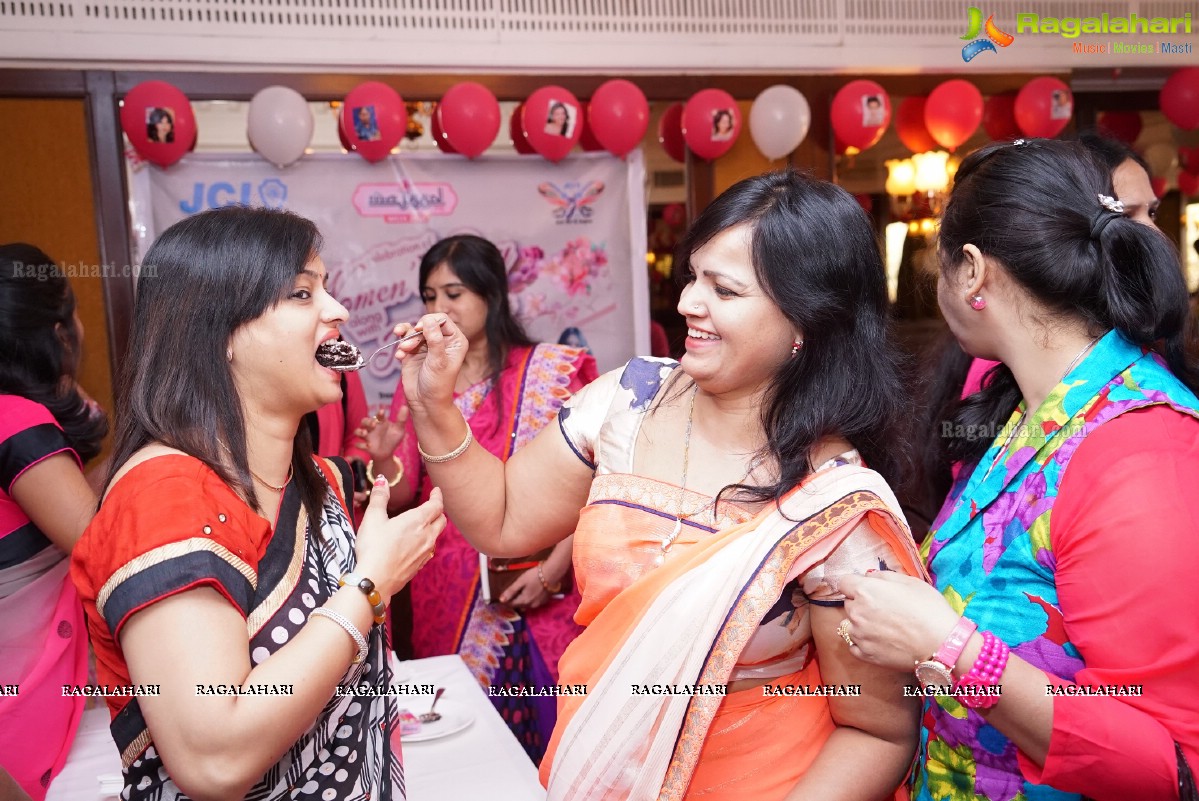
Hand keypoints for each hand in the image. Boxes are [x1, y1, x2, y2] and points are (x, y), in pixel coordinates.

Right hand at [354, 475, 445, 598]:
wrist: (375, 580)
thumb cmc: (373, 548)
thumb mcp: (373, 518)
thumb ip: (379, 497)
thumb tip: (382, 480)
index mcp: (418, 521)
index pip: (437, 505)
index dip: (437, 496)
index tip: (436, 491)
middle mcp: (426, 536)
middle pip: (441, 520)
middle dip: (438, 511)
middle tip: (432, 506)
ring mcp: (425, 553)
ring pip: (436, 536)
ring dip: (433, 527)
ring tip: (424, 524)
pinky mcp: (420, 566)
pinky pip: (429, 551)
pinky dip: (426, 543)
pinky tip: (416, 545)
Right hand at [355, 405, 407, 461]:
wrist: (387, 453)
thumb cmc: (392, 439)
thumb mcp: (399, 430)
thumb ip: (401, 419)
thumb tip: (405, 406)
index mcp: (381, 422)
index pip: (378, 416)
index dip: (379, 413)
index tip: (382, 412)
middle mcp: (372, 428)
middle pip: (364, 421)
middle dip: (367, 422)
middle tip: (373, 424)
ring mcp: (367, 436)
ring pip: (358, 431)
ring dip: (360, 431)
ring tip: (365, 433)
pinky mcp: (364, 446)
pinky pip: (359, 444)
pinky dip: (361, 445)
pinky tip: (368, 446)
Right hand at [393, 314, 467, 414]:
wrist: (425, 403)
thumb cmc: (438, 384)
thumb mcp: (438, 361)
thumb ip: (434, 339)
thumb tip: (428, 320)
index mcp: (455, 341)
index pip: (441, 319)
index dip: (429, 321)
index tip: (419, 329)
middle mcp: (441, 341)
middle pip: (425, 323)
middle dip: (414, 332)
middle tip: (408, 346)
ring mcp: (426, 346)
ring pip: (412, 330)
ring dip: (405, 339)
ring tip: (402, 350)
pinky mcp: (413, 352)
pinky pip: (404, 340)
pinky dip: (400, 346)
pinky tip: (400, 357)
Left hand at [498, 568, 553, 609]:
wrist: (552, 574)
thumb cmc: (534, 576)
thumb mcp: (521, 581)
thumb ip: (511, 591)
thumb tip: (501, 600)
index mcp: (524, 601)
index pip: (511, 605)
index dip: (505, 601)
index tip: (501, 597)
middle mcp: (531, 606)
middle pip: (519, 605)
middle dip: (513, 601)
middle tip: (510, 594)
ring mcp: (538, 604)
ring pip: (526, 605)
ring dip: (522, 601)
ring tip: (519, 593)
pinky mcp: (544, 601)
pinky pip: (533, 603)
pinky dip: (529, 599)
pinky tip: (530, 592)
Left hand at [837, 571, 959, 672]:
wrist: (942, 644)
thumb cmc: (929, 609)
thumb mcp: (910, 582)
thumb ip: (883, 576)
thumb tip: (868, 576)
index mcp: (866, 591)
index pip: (844, 582)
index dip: (856, 584)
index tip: (868, 589)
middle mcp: (857, 612)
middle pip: (849, 603)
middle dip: (861, 603)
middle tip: (884, 609)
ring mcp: (860, 636)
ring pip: (850, 625)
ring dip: (861, 624)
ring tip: (885, 627)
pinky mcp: (866, 655)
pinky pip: (854, 645)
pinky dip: (863, 642)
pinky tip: (881, 641)